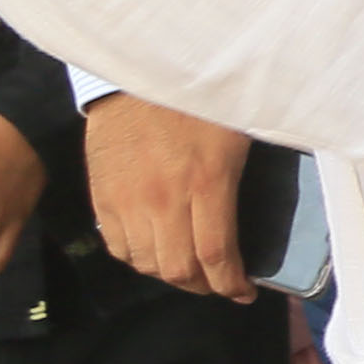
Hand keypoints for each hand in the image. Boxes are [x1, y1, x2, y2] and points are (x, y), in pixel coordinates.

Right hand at [85, 94, 257, 301]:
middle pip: (178, 269)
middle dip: (203, 285)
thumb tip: (262, 219)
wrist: (140, 71)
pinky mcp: (101, 194)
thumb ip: (245, 179)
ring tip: (189, 268)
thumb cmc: (204, 97)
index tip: (245, 292)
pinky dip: (137, 258)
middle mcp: (164, 199)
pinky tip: (155, 250)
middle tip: (218, 282)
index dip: (232, 285)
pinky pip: (117, 245)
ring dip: (170, 274)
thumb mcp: (243, 132)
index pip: (217, 256)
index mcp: (207, 183)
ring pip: (145, 263)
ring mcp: (127, 199)